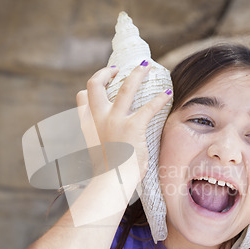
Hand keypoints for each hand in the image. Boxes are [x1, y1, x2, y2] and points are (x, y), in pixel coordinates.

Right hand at [76, 63, 171, 178]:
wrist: (112, 181)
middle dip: (106, 72)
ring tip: (146, 67)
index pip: (82, 97)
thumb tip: (109, 137)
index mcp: (87, 124)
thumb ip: (100, 138)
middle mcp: (98, 118)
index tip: (102, 83)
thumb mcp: (96, 151)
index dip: (91, 88)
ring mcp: (115, 120)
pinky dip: (160, 99)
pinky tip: (167, 93)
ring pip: (126, 87)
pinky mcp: (133, 126)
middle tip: (117, 68)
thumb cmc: (108, 171)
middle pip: (95, 84)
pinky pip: (149, 107)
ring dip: (137, 74)